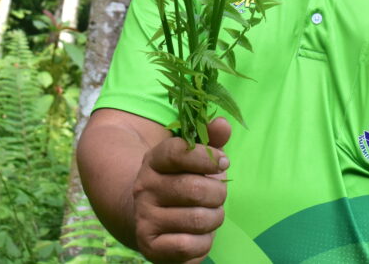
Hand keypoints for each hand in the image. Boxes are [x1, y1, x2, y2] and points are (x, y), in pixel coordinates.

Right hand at [131, 117, 231, 262]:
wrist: (147, 216)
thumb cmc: (180, 180)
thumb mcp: (193, 156)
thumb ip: (210, 137)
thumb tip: (223, 123)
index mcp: (153, 160)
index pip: (179, 152)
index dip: (208, 157)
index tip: (224, 163)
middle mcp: (144, 188)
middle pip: (195, 190)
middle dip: (218, 193)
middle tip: (219, 194)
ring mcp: (144, 217)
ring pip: (197, 219)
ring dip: (215, 218)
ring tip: (211, 214)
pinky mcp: (149, 246)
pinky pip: (190, 246)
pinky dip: (204, 242)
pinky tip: (200, 234)